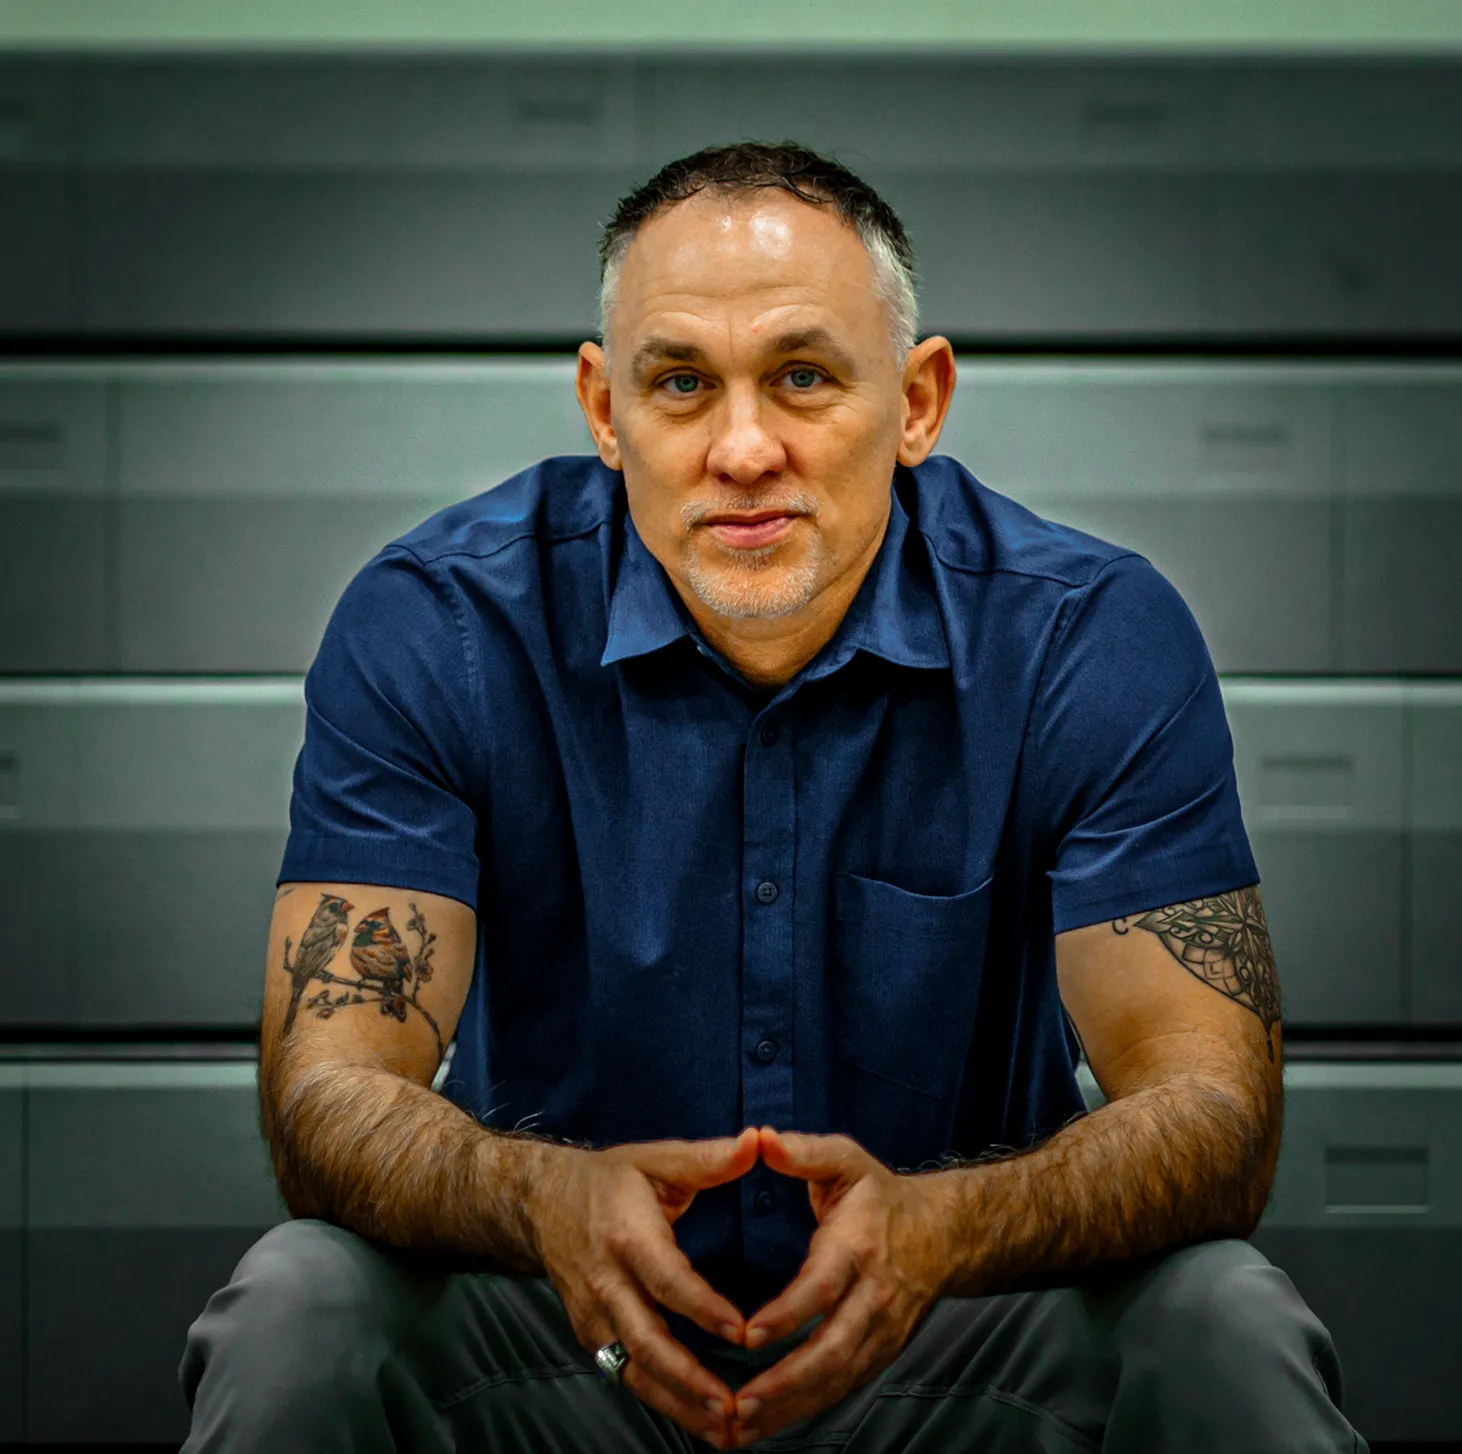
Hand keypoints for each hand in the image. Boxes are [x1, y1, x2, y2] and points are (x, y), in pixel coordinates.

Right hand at [526, 1127, 759, 1448]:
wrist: (539, 1201)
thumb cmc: (609, 1179)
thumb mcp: (656, 1159)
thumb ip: (708, 1158)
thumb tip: (756, 1141)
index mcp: (627, 1235)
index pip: (666, 1280)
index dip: (703, 1309)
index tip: (743, 1332)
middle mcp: (605, 1282)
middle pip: (646, 1341)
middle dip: (689, 1379)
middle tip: (732, 1406)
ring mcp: (594, 1315)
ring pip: (634, 1370)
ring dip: (678, 1404)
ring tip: (723, 1428)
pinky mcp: (590, 1334)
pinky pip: (625, 1374)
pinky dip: (661, 1402)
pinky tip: (698, 1420)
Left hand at [728, 1128, 953, 1446]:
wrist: (944, 1234)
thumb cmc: (880, 1196)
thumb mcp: (845, 1160)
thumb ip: (802, 1150)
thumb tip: (760, 1138)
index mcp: (858, 1248)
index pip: (823, 1288)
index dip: (788, 1315)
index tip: (749, 1335)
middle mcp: (873, 1298)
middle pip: (831, 1351)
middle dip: (785, 1383)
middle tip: (739, 1404)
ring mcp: (880, 1333)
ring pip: (836, 1381)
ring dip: (789, 1408)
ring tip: (741, 1428)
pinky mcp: (879, 1354)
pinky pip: (841, 1389)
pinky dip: (805, 1411)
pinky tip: (766, 1424)